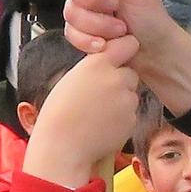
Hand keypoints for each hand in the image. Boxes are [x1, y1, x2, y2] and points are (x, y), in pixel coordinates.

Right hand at [22, 38, 140, 188]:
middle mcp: (116, 78)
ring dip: (121, 101)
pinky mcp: (131, 119)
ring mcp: (126, 100)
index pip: (128, 44)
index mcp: (97, 64)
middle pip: (130, 73)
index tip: (120, 57)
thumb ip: (94, 68)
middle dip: (121, 82)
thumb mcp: (72, 79)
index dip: (124, 51)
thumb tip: (110, 63)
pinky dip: (121, 119)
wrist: (62, 147)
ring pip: (131, 94)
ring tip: (97, 114)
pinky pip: (131, 114)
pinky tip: (102, 125)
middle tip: (100, 96)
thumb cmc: (59, 114)